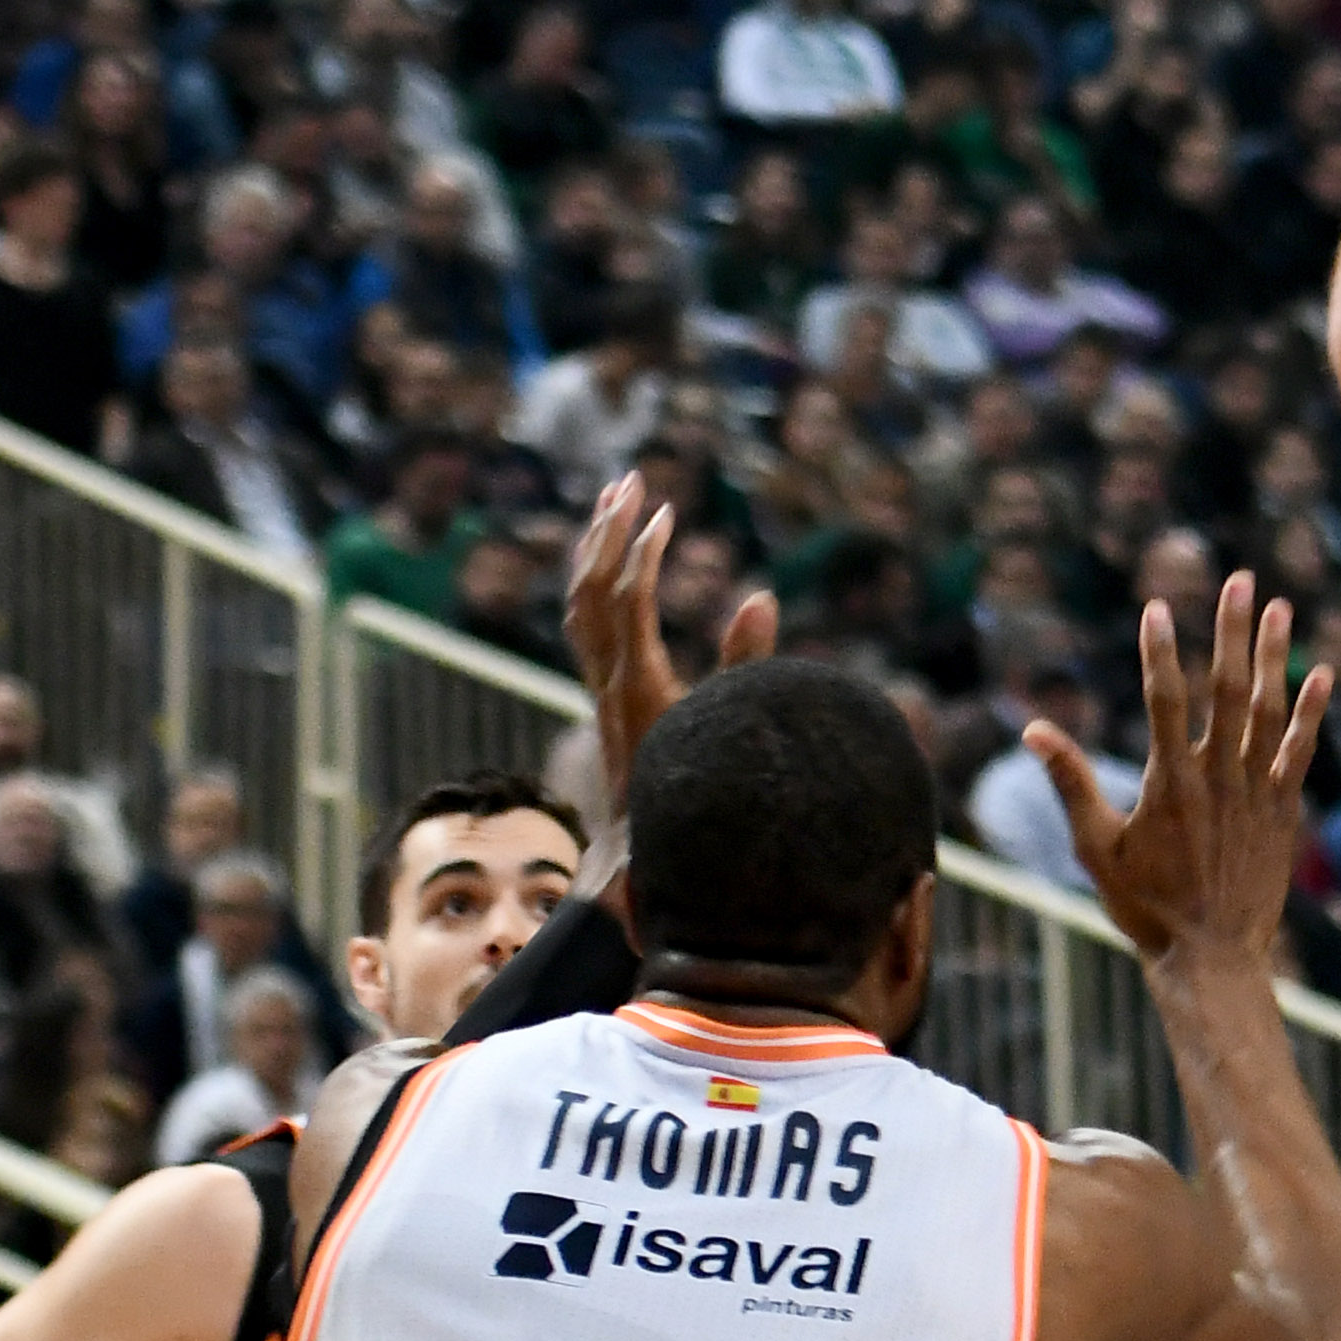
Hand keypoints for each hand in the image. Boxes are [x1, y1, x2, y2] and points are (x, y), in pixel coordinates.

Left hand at [565, 473, 776, 819]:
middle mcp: (608, 682)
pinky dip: (595, 584)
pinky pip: (585, 625)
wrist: (645, 860)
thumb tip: (760, 596)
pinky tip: (608, 566)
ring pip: (581, 604)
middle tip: (630, 480)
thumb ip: (744, 662)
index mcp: (637, 684)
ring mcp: (600, 689)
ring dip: (595, 550)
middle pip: (593, 588)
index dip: (644, 552)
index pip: (630, 599)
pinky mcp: (605, 698)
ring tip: (612, 503)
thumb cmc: (695, 799)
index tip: (666, 512)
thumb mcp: (728, 727)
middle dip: (610, 530)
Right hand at [1033, 574, 1330, 966]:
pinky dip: (1311, 712)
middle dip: (1232, 631)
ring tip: (1280, 606)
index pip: (1164, 698)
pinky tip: (1322, 674)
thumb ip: (1070, 782)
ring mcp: (1255, 792)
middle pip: (1227, 688)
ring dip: (1275, 656)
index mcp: (1168, 782)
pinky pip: (1299, 751)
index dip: (1161, 650)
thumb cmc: (1145, 906)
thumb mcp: (1096, 847)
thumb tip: (1033, 730)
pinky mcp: (1283, 811)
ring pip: (1269, 710)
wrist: (1211, 956)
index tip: (1159, 606)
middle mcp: (1217, 778)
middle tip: (1238, 579)